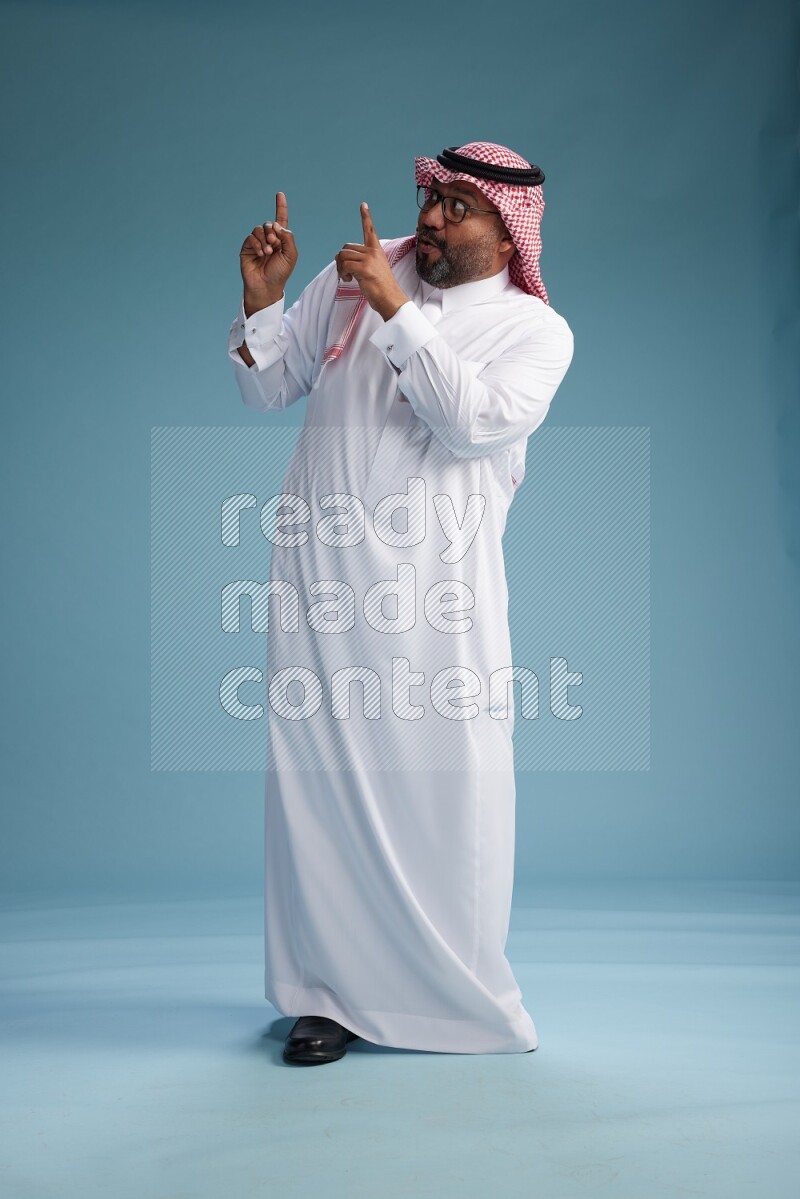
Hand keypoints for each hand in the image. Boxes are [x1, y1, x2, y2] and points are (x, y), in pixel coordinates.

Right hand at [240, 192, 297, 312]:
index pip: (281, 219)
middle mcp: (269, 239)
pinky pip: (250, 238)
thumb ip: (288, 237)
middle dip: (271, 231)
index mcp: (281, 239)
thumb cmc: (280, 273)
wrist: (266, 286)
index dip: (281, 207)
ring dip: (264, 239)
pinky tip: (261, 254)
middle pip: (268, 223)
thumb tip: (275, 224)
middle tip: (274, 243)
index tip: (280, 194)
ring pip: (258, 229)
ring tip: (268, 253)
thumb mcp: (291, 255)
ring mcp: (257, 243)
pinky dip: (256, 244)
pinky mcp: (247, 248)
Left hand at [335, 203, 408, 320]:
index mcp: (377, 250)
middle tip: (345, 273)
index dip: (366, 217)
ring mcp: (369, 259)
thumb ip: (363, 261)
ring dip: (340, 268)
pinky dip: (342, 273)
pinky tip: (348, 280)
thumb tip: (344, 259)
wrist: (390, 299)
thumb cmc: (381, 288)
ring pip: (343, 256)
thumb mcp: (374, 270)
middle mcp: (373, 251)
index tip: (363, 205)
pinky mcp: (364, 268)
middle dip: (341, 260)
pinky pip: (344, 265)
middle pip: (346, 248)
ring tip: (347, 277)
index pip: (370, 230)